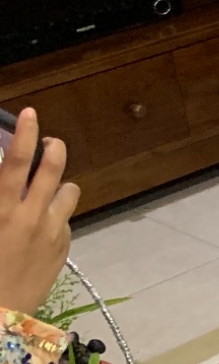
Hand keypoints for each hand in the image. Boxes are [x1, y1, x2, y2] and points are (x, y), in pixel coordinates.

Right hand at [0, 109, 78, 313]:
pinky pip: (65, 219)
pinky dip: (55, 215)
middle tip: (48, 143)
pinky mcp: (63, 249)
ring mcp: (52, 233)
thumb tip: (7, 180)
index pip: (17, 162)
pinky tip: (38, 226)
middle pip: (53, 168)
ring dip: (56, 185)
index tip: (31, 114)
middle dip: (53, 148)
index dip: (26, 134)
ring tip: (42, 190)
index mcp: (2, 210)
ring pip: (68, 191)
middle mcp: (31, 217)